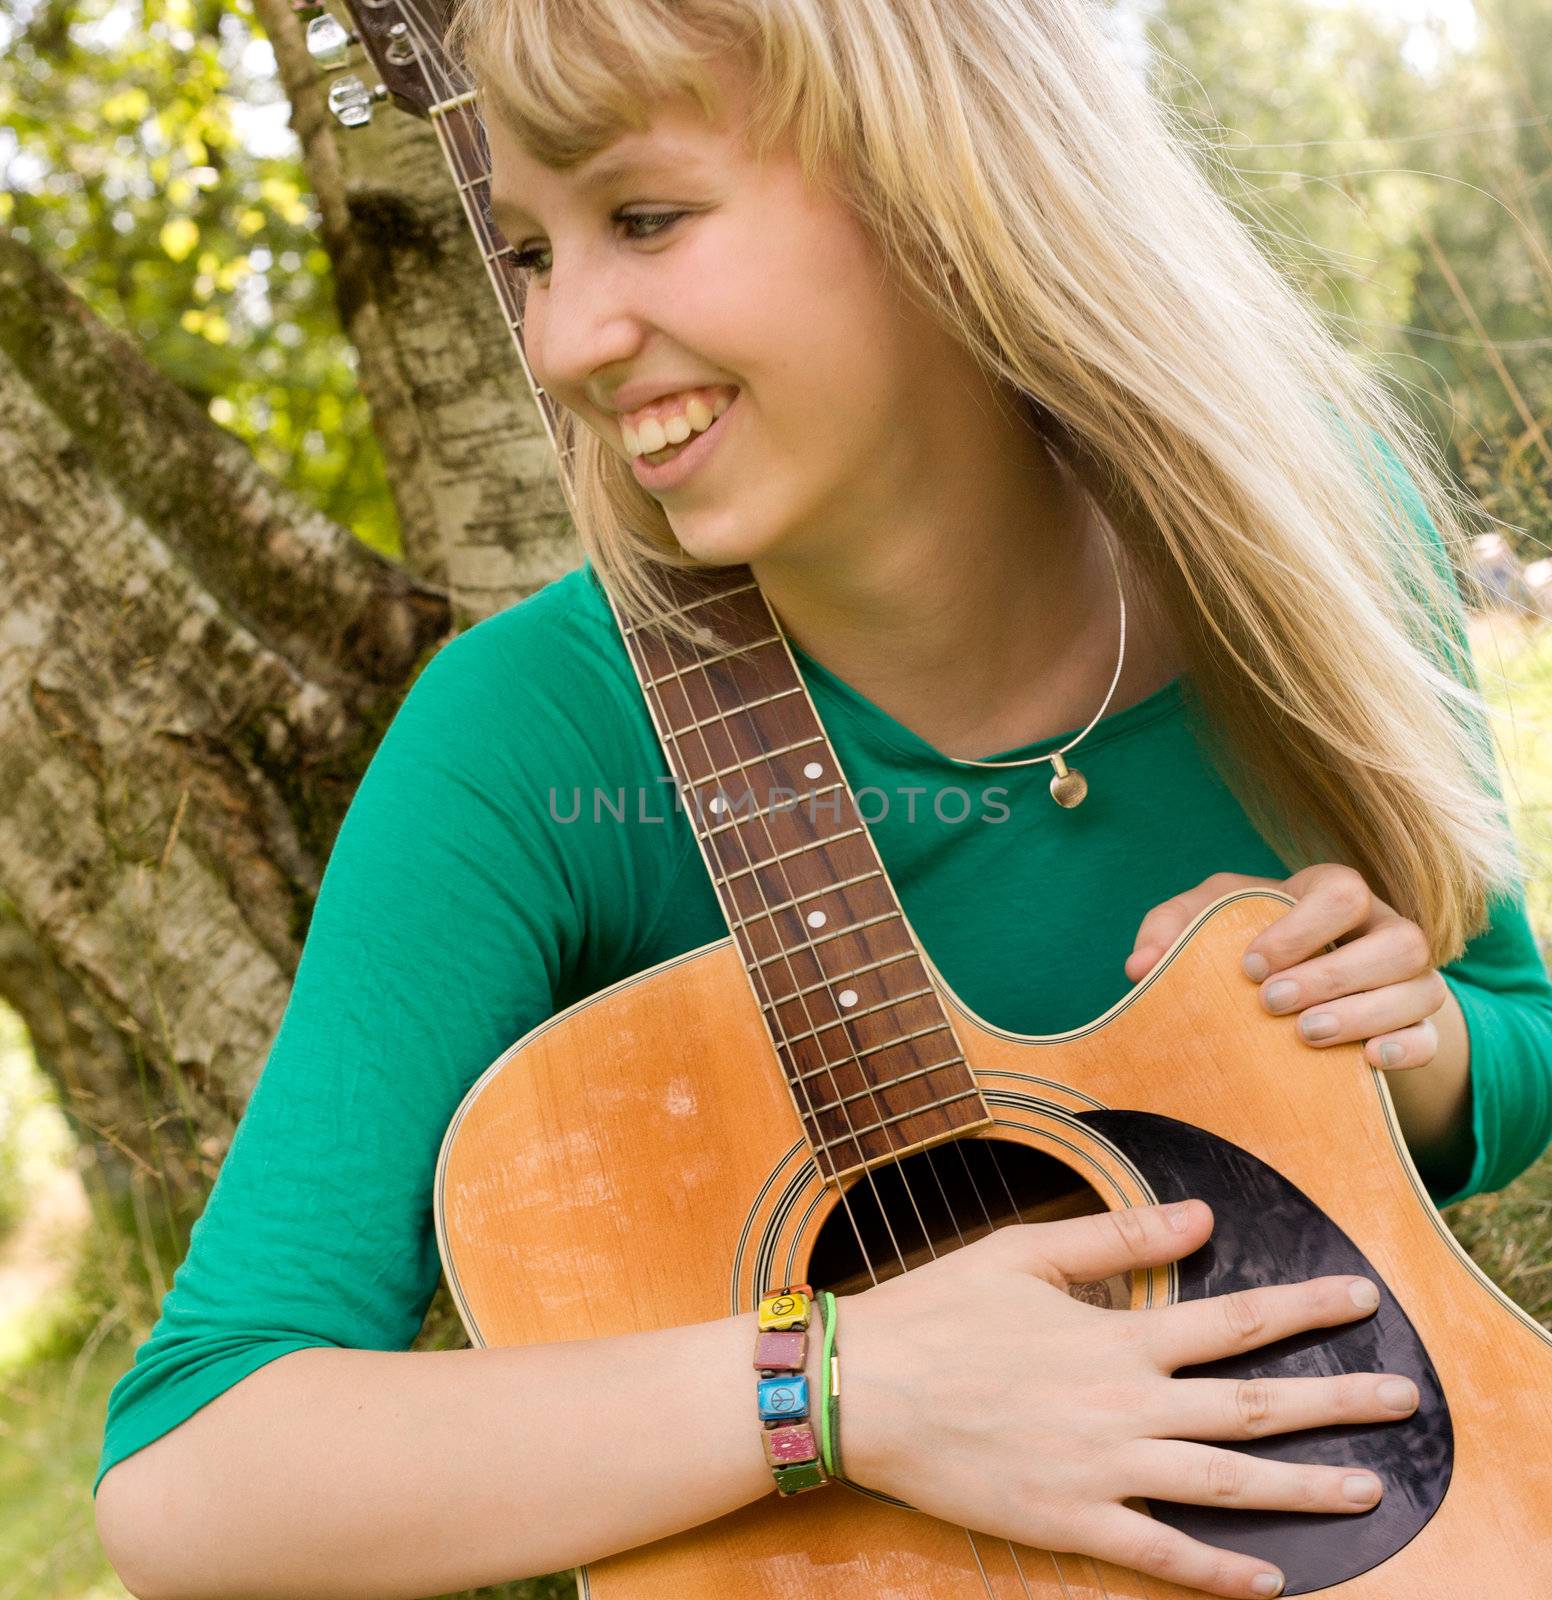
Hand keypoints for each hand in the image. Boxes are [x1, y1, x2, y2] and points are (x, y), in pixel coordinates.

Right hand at [838, 1200, 1418, 1598]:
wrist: (866, 1389)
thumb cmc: (939, 1311)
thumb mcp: (1022, 1250)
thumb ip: (1117, 1238)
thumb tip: (1199, 1219)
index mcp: (1116, 1336)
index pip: (1234, 1319)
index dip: (1305, 1308)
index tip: (1361, 1298)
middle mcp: (1125, 1405)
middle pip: (1253, 1408)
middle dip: (1337, 1402)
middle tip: (1405, 1399)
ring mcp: (1103, 1471)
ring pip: (1226, 1485)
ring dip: (1304, 1489)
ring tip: (1368, 1489)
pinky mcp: (1072, 1523)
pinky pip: (1161, 1556)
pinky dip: (1219, 1574)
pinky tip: (1267, 1582)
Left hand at [1125, 864, 1448, 1072]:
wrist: (1294, 993)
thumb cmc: (1246, 943)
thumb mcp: (1207, 923)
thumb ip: (1171, 929)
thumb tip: (1139, 968)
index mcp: (1331, 894)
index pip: (1342, 891)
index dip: (1302, 927)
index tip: (1249, 965)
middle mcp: (1382, 930)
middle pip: (1397, 940)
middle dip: (1333, 974)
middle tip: (1271, 1003)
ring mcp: (1409, 979)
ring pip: (1420, 987)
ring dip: (1365, 1012)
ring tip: (1306, 1034)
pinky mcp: (1419, 1026)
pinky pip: (1432, 1035)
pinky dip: (1406, 1047)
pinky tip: (1367, 1061)